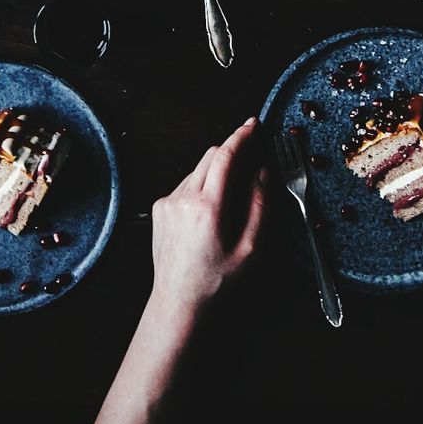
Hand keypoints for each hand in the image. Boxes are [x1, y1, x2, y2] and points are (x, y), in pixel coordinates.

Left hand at [150, 118, 267, 316]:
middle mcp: (184, 198)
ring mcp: (168, 201)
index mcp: (209, 207)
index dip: (241, 136)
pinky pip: (185, 184)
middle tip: (250, 159)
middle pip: (211, 155)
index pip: (225, 157)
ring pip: (198, 169)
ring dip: (216, 172)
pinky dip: (201, 187)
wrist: (179, 298)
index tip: (253, 124)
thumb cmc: (218, 277)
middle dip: (231, 151)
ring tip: (227, 201)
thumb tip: (263, 170)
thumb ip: (260, 204)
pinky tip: (207, 214)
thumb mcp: (251, 247)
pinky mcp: (159, 206)